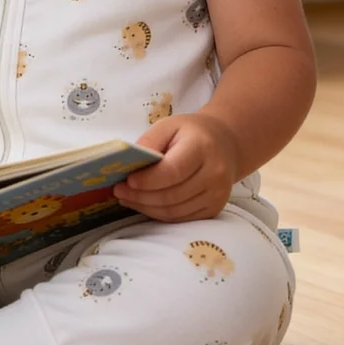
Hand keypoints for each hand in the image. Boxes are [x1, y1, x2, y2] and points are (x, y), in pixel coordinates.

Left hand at [114, 114, 239, 222]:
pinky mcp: (214, 209)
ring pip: (174, 211)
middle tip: (119, 190)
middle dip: (140, 196)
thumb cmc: (190, 133)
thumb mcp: (168, 126)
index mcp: (202, 148)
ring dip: (146, 208)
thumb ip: (148, 142)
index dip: (148, 180)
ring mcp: (217, 195)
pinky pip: (181, 218)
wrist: (224, 144)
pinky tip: (143, 204)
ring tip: (126, 198)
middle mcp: (215, 174)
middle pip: (172, 195)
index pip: (173, 171)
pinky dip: (158, 214)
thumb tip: (127, 163)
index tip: (127, 180)